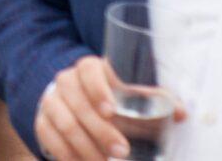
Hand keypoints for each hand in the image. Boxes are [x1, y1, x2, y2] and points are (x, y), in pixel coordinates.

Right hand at [35, 55, 183, 160]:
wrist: (81, 105)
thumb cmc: (116, 101)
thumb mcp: (134, 97)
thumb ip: (157, 101)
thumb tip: (180, 113)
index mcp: (89, 69)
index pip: (88, 71)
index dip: (97, 89)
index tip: (111, 111)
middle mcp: (66, 82)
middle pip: (77, 103)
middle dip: (100, 131)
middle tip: (122, 151)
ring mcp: (51, 101)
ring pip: (64, 123)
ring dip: (85, 146)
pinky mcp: (42, 121)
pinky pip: (48, 138)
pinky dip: (65, 154)